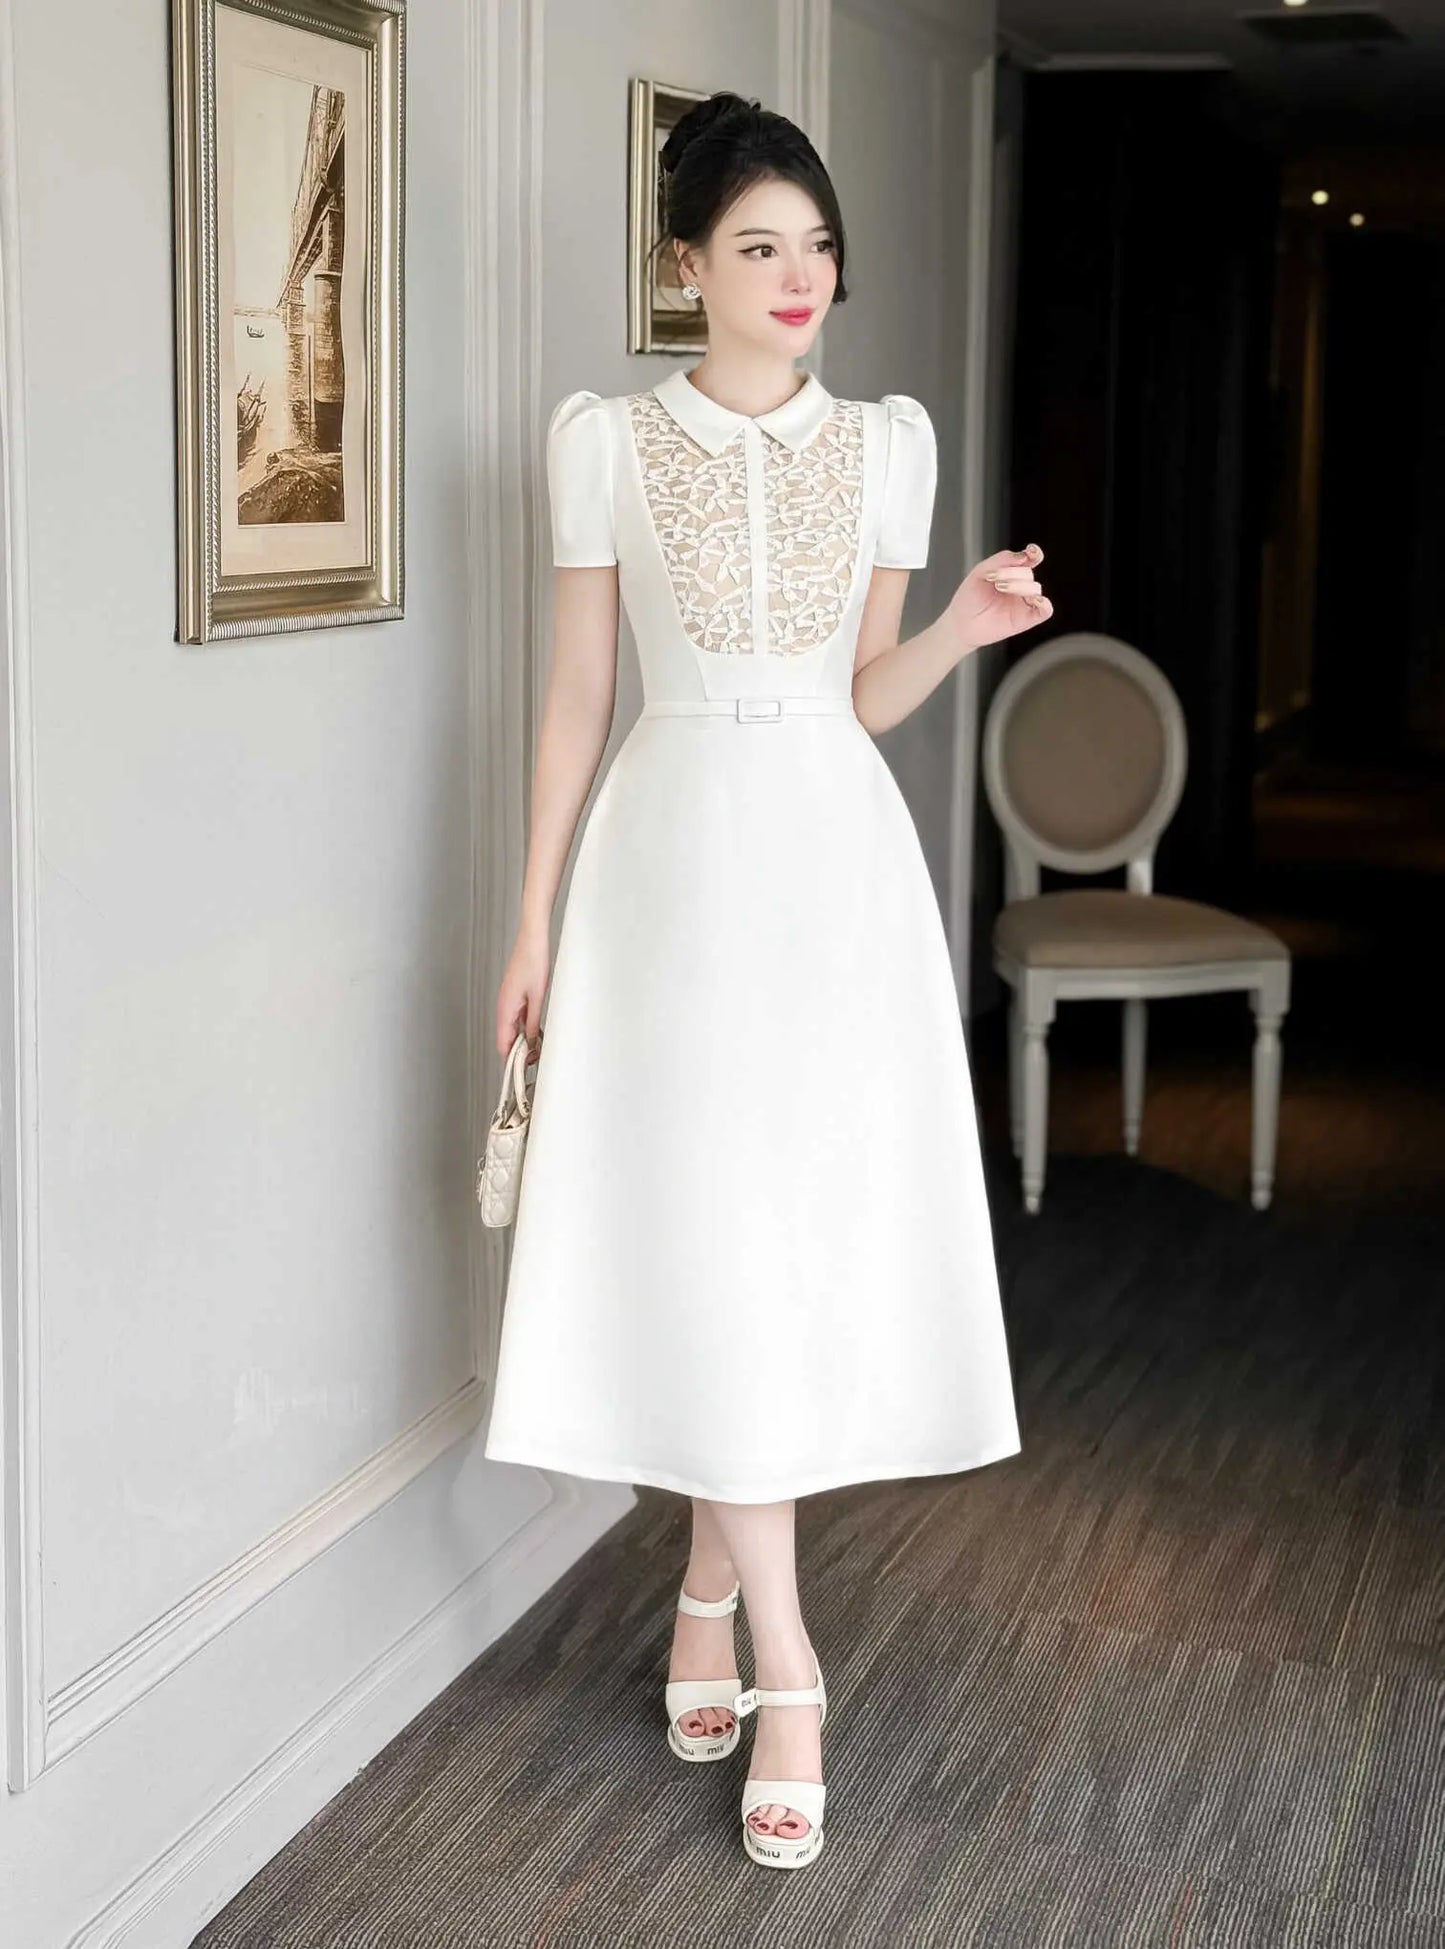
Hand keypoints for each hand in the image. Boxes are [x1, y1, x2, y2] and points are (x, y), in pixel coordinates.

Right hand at [496, 928, 548, 1061]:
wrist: (533, 940)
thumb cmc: (534, 962)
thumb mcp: (538, 997)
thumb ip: (533, 1022)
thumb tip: (530, 1043)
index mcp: (505, 1009)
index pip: (503, 1043)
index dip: (512, 1059)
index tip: (524, 1068)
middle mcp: (503, 1007)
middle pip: (506, 1038)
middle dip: (519, 1052)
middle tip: (537, 1059)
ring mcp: (508, 1001)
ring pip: (512, 1029)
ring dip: (523, 1040)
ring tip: (539, 1047)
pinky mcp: (514, 995)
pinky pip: (516, 1018)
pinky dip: (524, 1027)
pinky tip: (537, 1030)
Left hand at [947, 544, 1052, 649]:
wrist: (961, 623)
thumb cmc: (970, 598)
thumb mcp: (980, 572)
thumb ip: (1001, 560)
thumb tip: (1023, 556)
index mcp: (1012, 572)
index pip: (1031, 559)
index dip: (1034, 553)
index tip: (1030, 552)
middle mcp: (1021, 586)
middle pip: (1028, 573)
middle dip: (1012, 573)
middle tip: (993, 580)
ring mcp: (1024, 603)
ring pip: (1035, 589)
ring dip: (1019, 586)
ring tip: (1000, 588)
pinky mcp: (1026, 619)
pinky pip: (1046, 610)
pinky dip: (1044, 604)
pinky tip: (1034, 600)